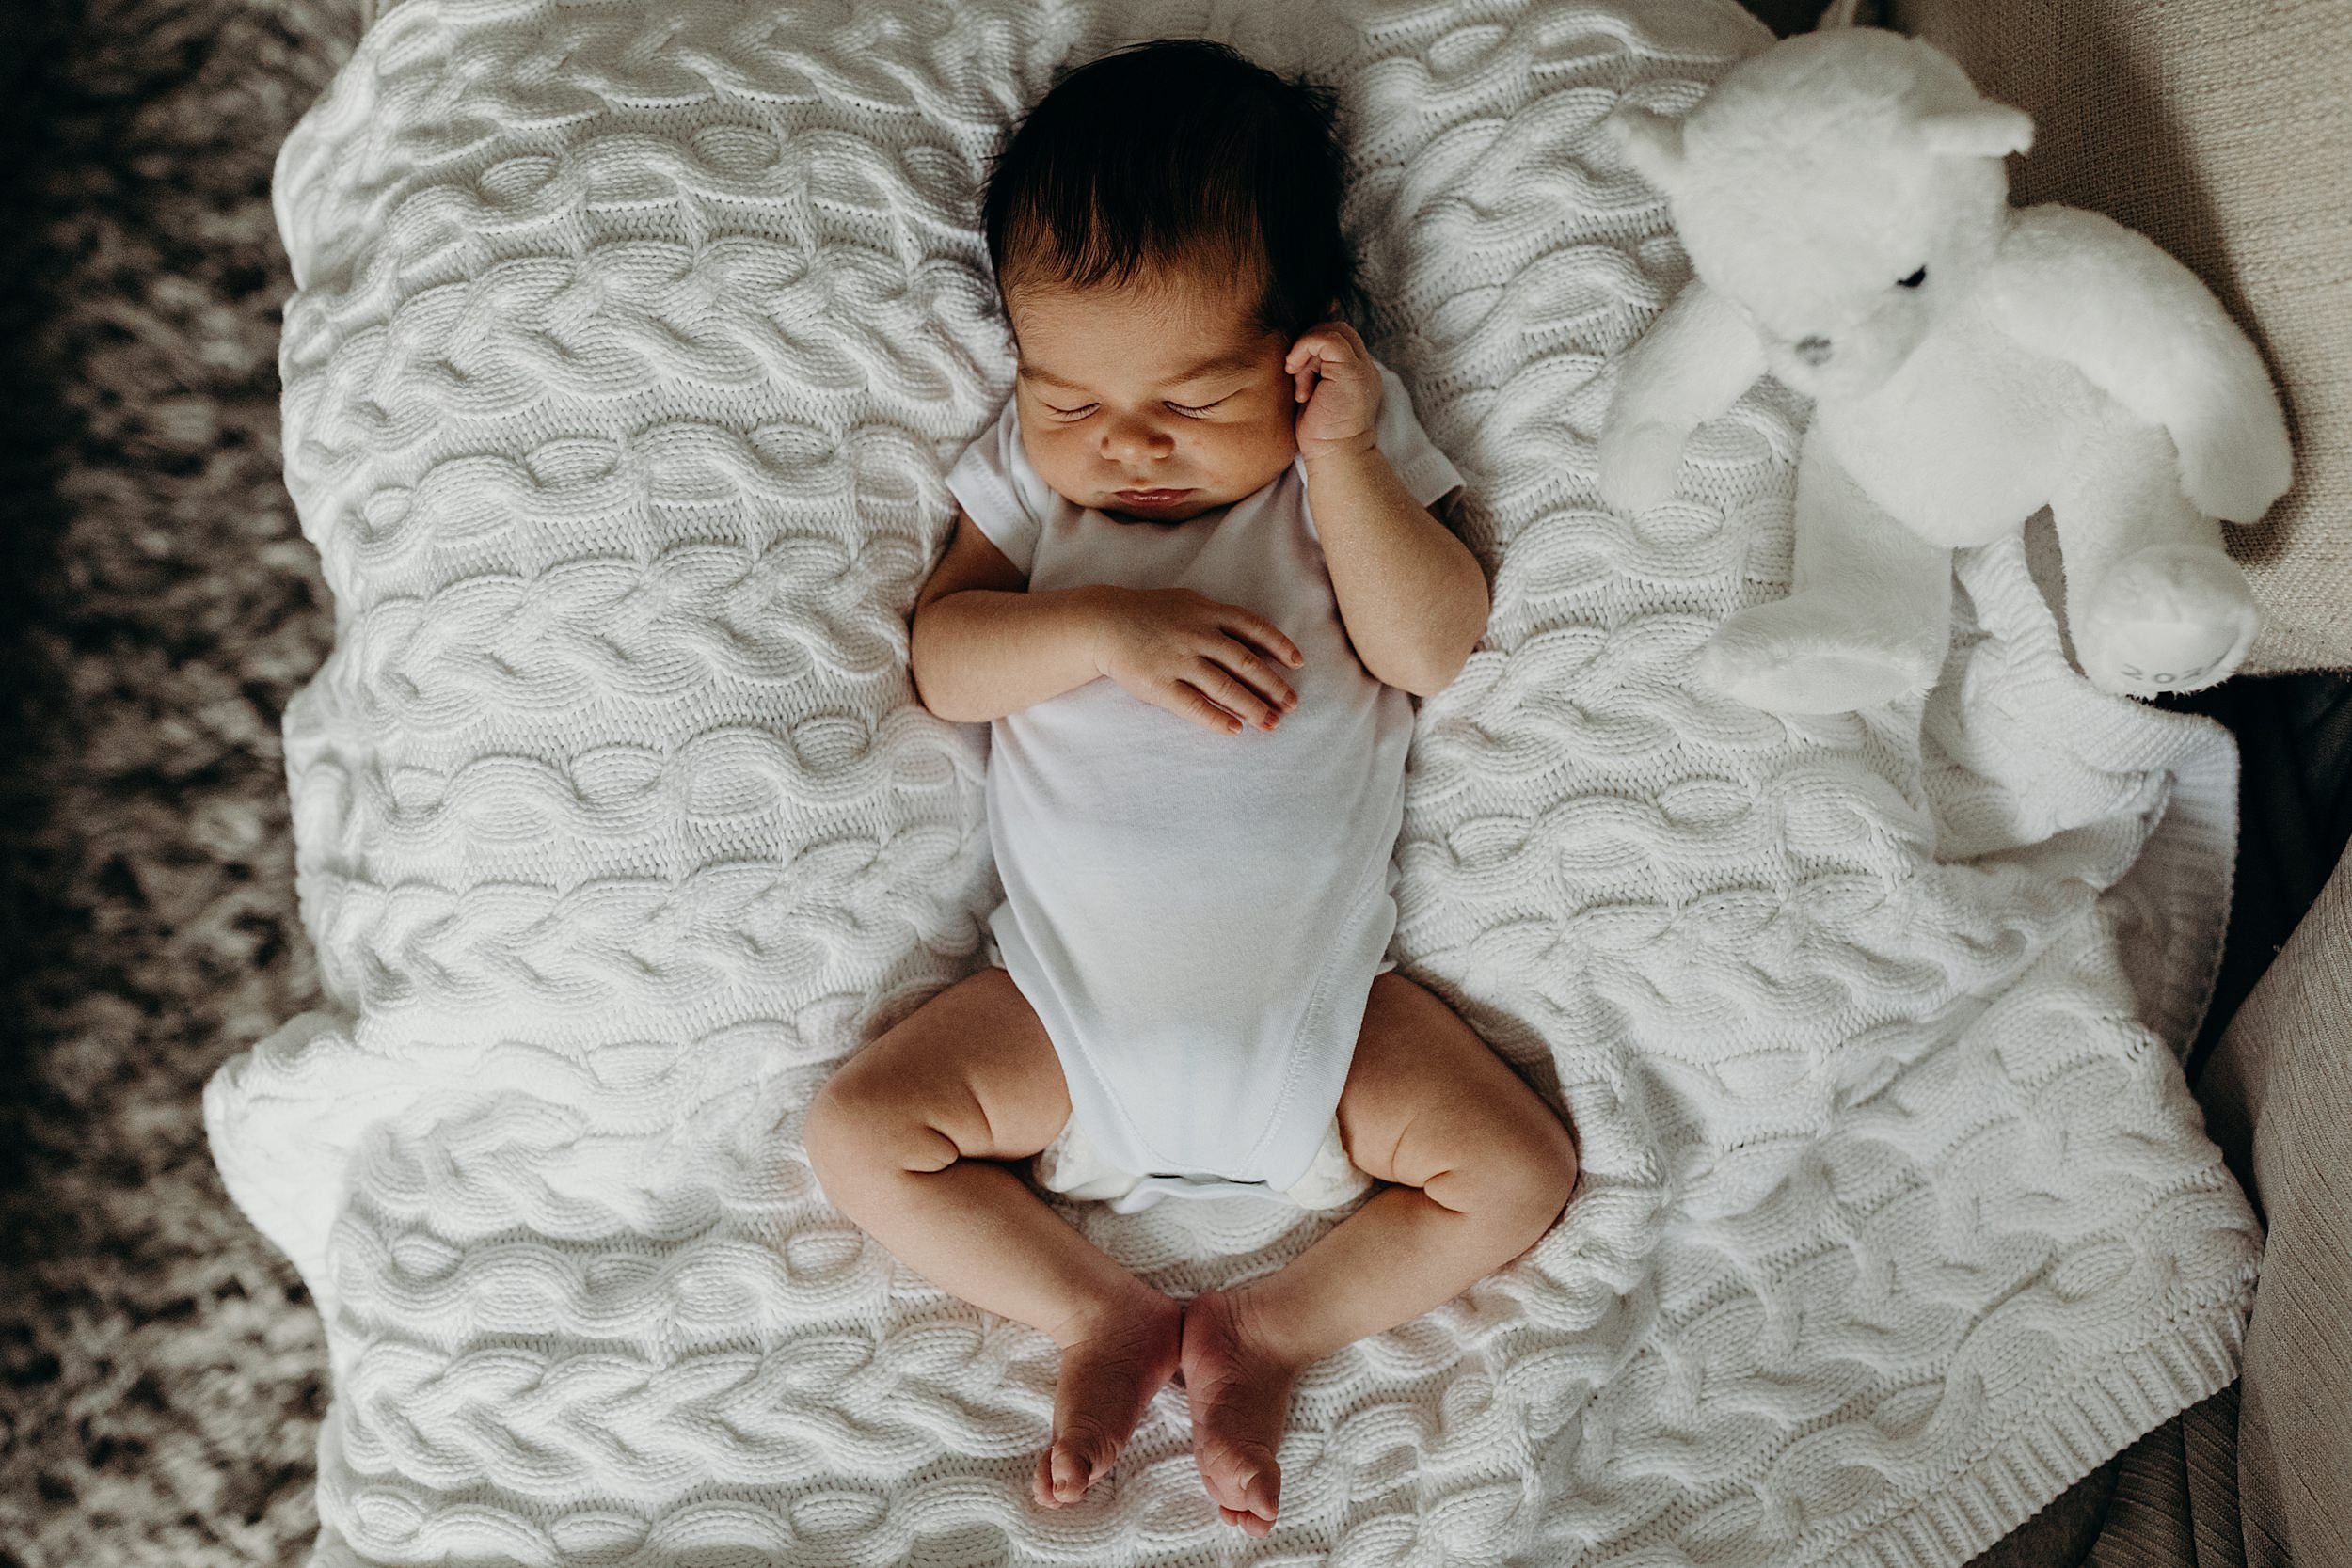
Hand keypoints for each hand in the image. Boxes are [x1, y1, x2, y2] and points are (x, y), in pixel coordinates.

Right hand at [1088, 586, 1304, 735]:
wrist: (1103, 622)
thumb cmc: (1148, 613)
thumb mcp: (1186, 603)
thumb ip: (1218, 618)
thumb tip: (1253, 640)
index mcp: (1207, 612)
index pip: (1254, 628)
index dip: (1279, 646)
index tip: (1297, 664)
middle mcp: (1197, 635)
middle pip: (1246, 662)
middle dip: (1273, 686)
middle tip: (1292, 705)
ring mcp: (1178, 660)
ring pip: (1225, 687)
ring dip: (1252, 707)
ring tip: (1271, 724)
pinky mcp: (1159, 684)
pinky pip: (1193, 705)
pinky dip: (1216, 718)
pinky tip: (1234, 730)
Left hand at [1286, 319, 1381, 464]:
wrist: (1334, 457)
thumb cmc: (1320, 436)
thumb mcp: (1314, 395)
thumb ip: (1312, 371)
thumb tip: (1296, 350)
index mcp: (1357, 373)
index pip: (1340, 336)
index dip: (1316, 341)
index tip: (1297, 365)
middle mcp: (1364, 367)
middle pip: (1337, 328)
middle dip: (1310, 346)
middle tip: (1297, 376)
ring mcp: (1361, 368)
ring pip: (1332, 331)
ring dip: (1307, 353)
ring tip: (1302, 386)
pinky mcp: (1351, 371)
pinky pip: (1326, 339)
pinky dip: (1305, 350)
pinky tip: (1299, 378)